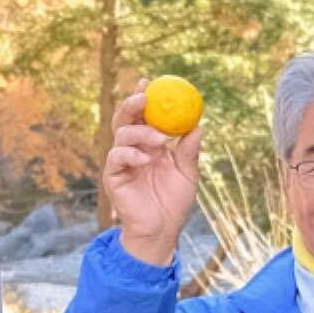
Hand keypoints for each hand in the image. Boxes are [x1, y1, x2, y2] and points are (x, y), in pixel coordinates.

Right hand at [103, 86, 205, 269]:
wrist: (161, 231)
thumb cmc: (174, 202)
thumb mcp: (187, 174)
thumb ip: (189, 151)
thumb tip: (200, 125)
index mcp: (149, 144)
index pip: (143, 115)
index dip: (143, 97)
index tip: (149, 81)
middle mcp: (133, 148)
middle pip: (125, 118)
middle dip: (132, 104)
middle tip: (144, 97)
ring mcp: (121, 162)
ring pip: (121, 134)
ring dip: (140, 132)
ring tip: (160, 140)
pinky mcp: (113, 176)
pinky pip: (116, 157)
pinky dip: (130, 154)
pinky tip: (145, 159)